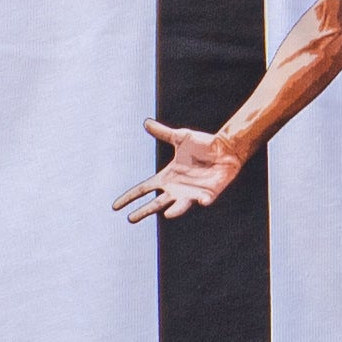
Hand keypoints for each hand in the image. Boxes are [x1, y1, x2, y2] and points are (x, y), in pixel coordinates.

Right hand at [114, 122, 243, 223]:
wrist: (226, 148)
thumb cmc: (203, 144)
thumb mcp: (181, 137)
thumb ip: (163, 132)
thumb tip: (146, 122)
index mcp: (167, 177)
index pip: (144, 189)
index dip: (130, 197)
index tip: (115, 206)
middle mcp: (176, 189)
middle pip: (156, 204)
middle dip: (143, 212)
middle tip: (130, 219)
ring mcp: (191, 193)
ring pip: (179, 206)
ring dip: (175, 210)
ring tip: (166, 214)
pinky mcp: (208, 194)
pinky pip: (204, 200)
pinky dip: (202, 201)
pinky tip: (202, 200)